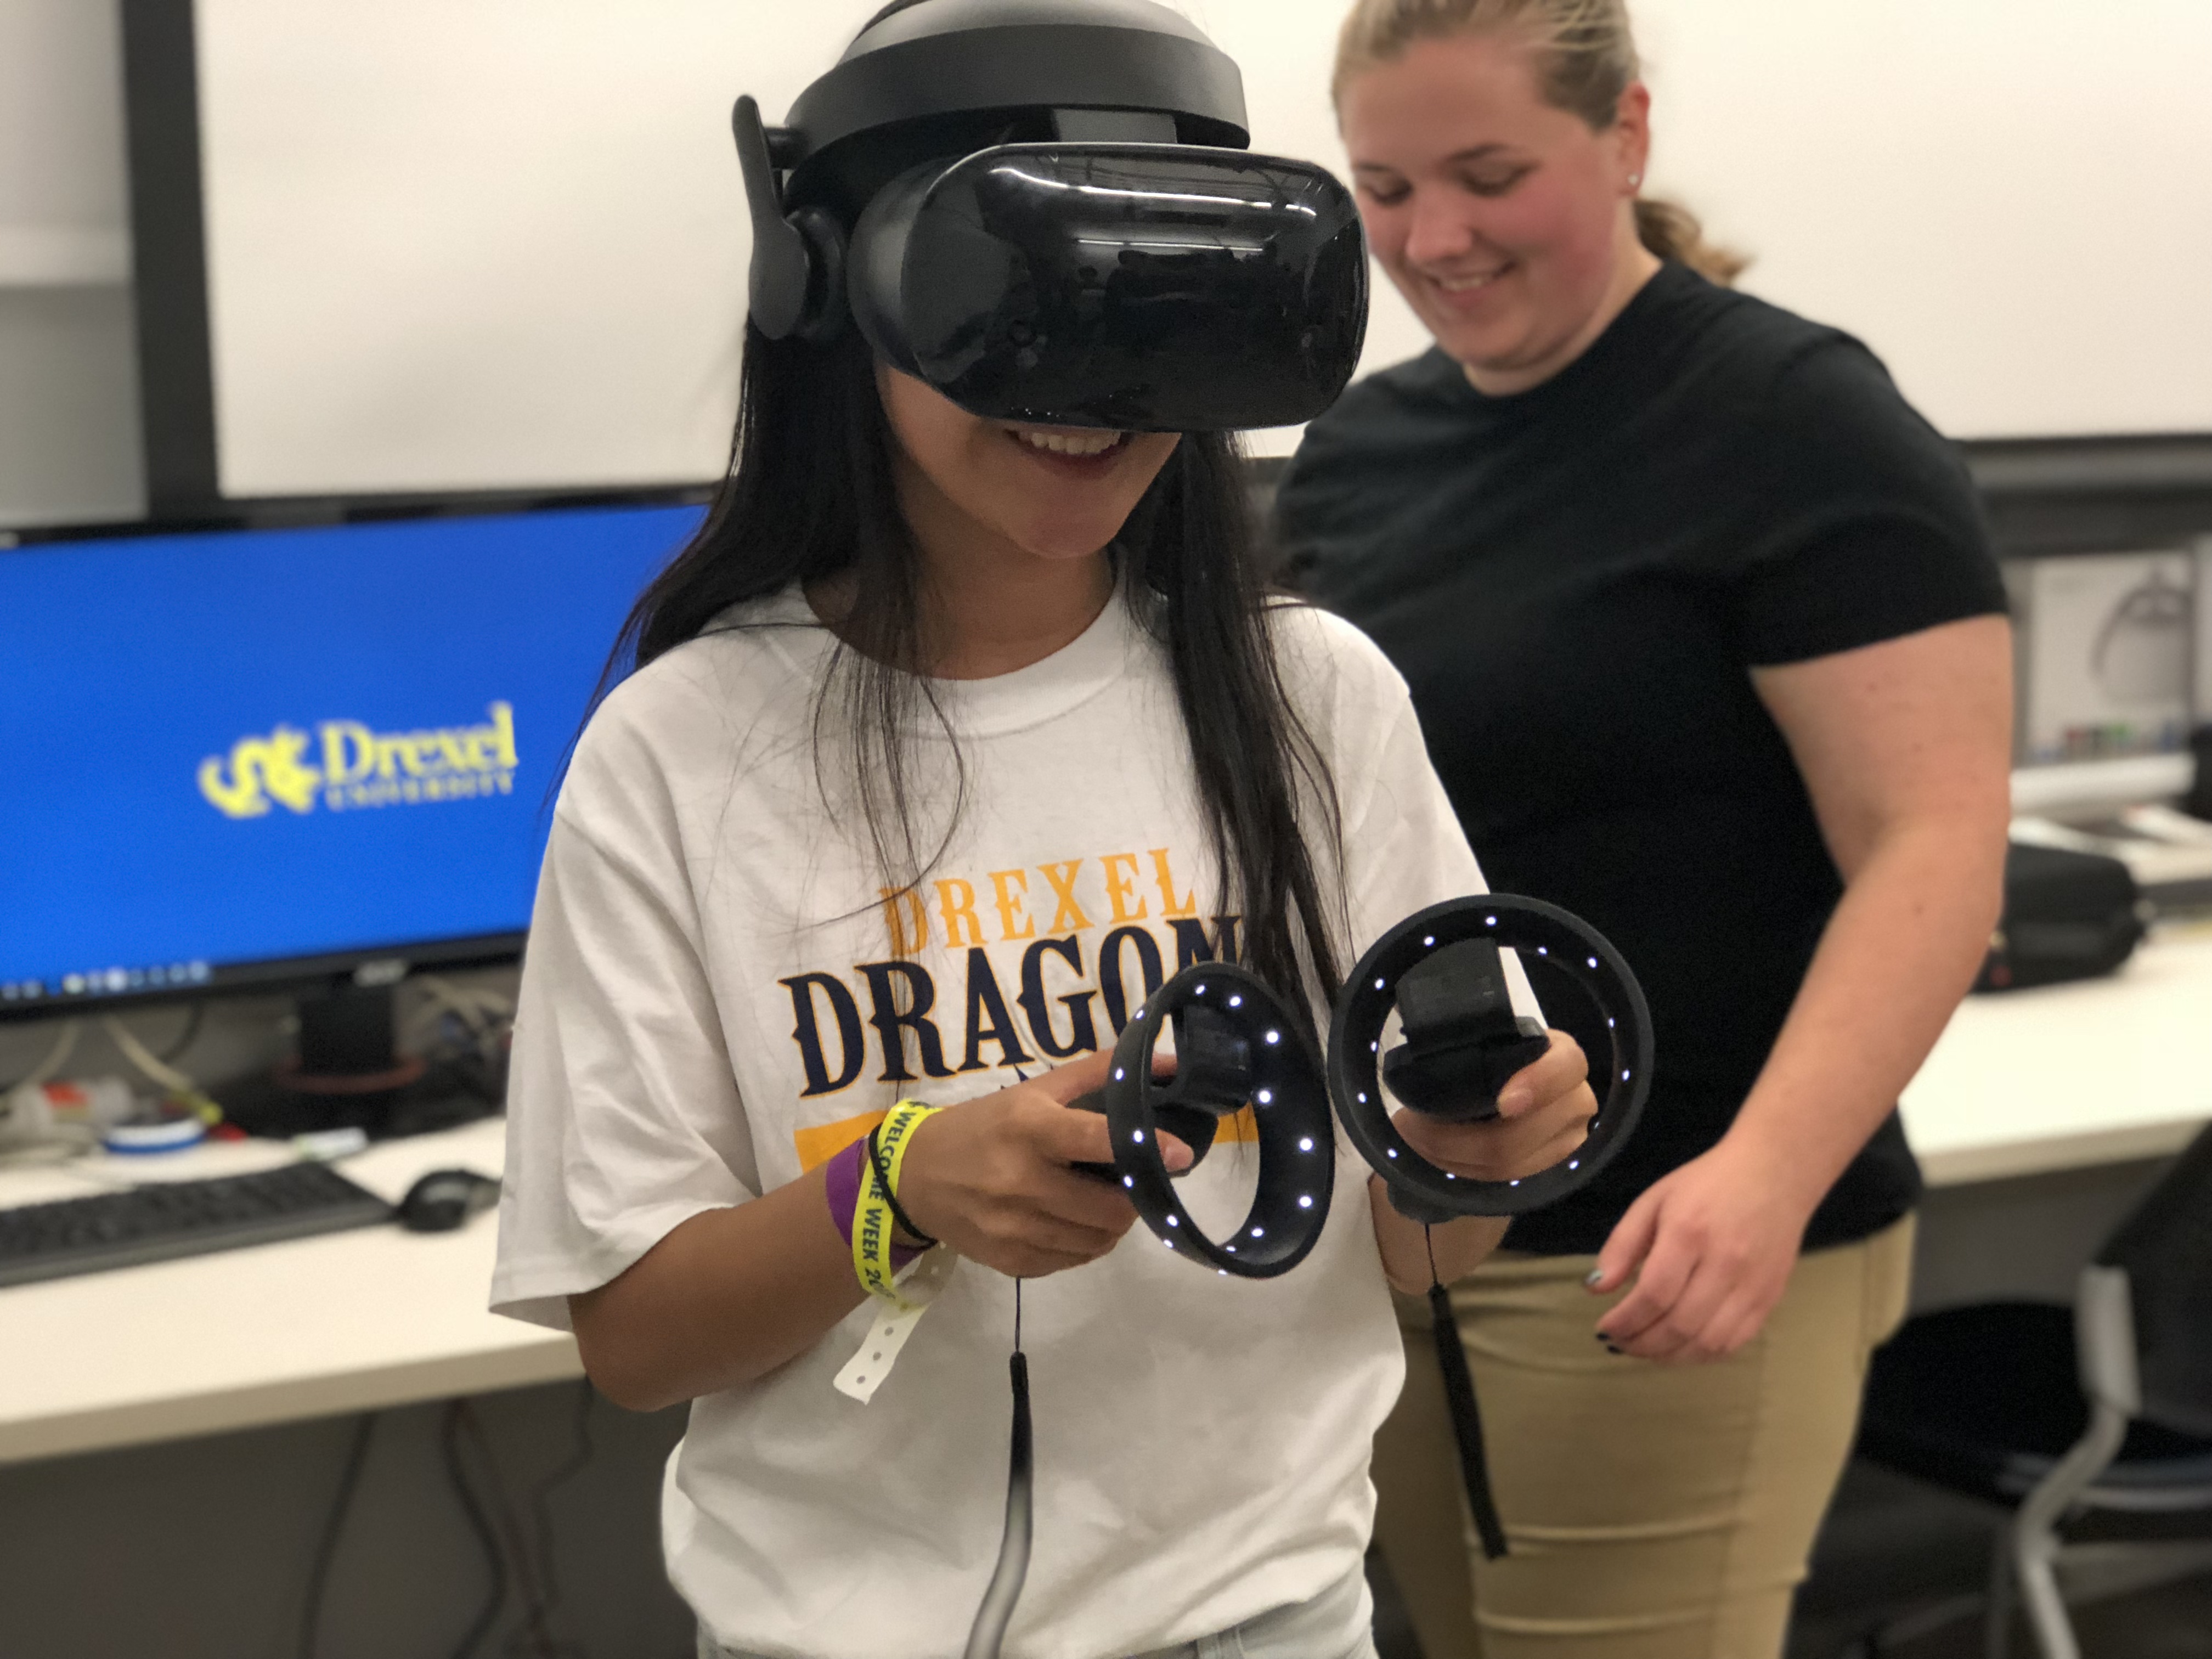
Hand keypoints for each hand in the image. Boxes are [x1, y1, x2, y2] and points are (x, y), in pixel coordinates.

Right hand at [895, 1048, 1191, 1279]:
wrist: (914, 1177)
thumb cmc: (984, 1125)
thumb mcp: (1035, 1090)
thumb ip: (1099, 1073)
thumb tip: (1166, 1064)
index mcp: (1030, 1129)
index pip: (1100, 1141)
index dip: (1148, 1149)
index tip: (1180, 1154)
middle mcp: (1022, 1182)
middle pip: (1110, 1209)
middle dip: (1132, 1199)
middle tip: (1130, 1184)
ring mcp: (1014, 1228)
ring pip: (1097, 1242)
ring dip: (1111, 1225)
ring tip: (1101, 1202)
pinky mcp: (1010, 1261)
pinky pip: (1071, 1262)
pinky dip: (1083, 1245)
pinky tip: (1071, 1222)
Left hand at [1391, 1030, 1593, 1183]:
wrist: (1517, 1086)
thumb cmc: (1499, 1059)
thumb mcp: (1494, 1044)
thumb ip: (1481, 1052)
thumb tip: (1428, 1077)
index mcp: (1567, 1061)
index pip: (1566, 1067)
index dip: (1537, 1084)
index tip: (1503, 1102)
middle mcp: (1578, 1103)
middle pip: (1519, 1135)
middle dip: (1452, 1136)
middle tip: (1408, 1124)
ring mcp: (1569, 1144)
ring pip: (1506, 1168)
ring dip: (1449, 1157)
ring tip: (1414, 1141)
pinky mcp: (1551, 1174)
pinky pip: (1502, 1184)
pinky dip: (1462, 1172)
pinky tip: (1436, 1158)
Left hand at [1589, 1139, 1817, 1362]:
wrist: (1774, 1173)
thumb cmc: (1706, 1184)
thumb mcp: (1653, 1200)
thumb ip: (1622, 1245)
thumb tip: (1595, 1290)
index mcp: (1689, 1232)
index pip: (1654, 1293)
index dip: (1625, 1320)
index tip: (1604, 1327)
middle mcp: (1725, 1263)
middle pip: (1679, 1324)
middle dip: (1641, 1344)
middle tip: (1619, 1343)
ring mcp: (1752, 1285)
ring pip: (1708, 1342)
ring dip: (1669, 1356)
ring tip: (1645, 1349)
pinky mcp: (1770, 1299)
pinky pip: (1734, 1342)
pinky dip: (1702, 1354)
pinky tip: (1680, 1348)